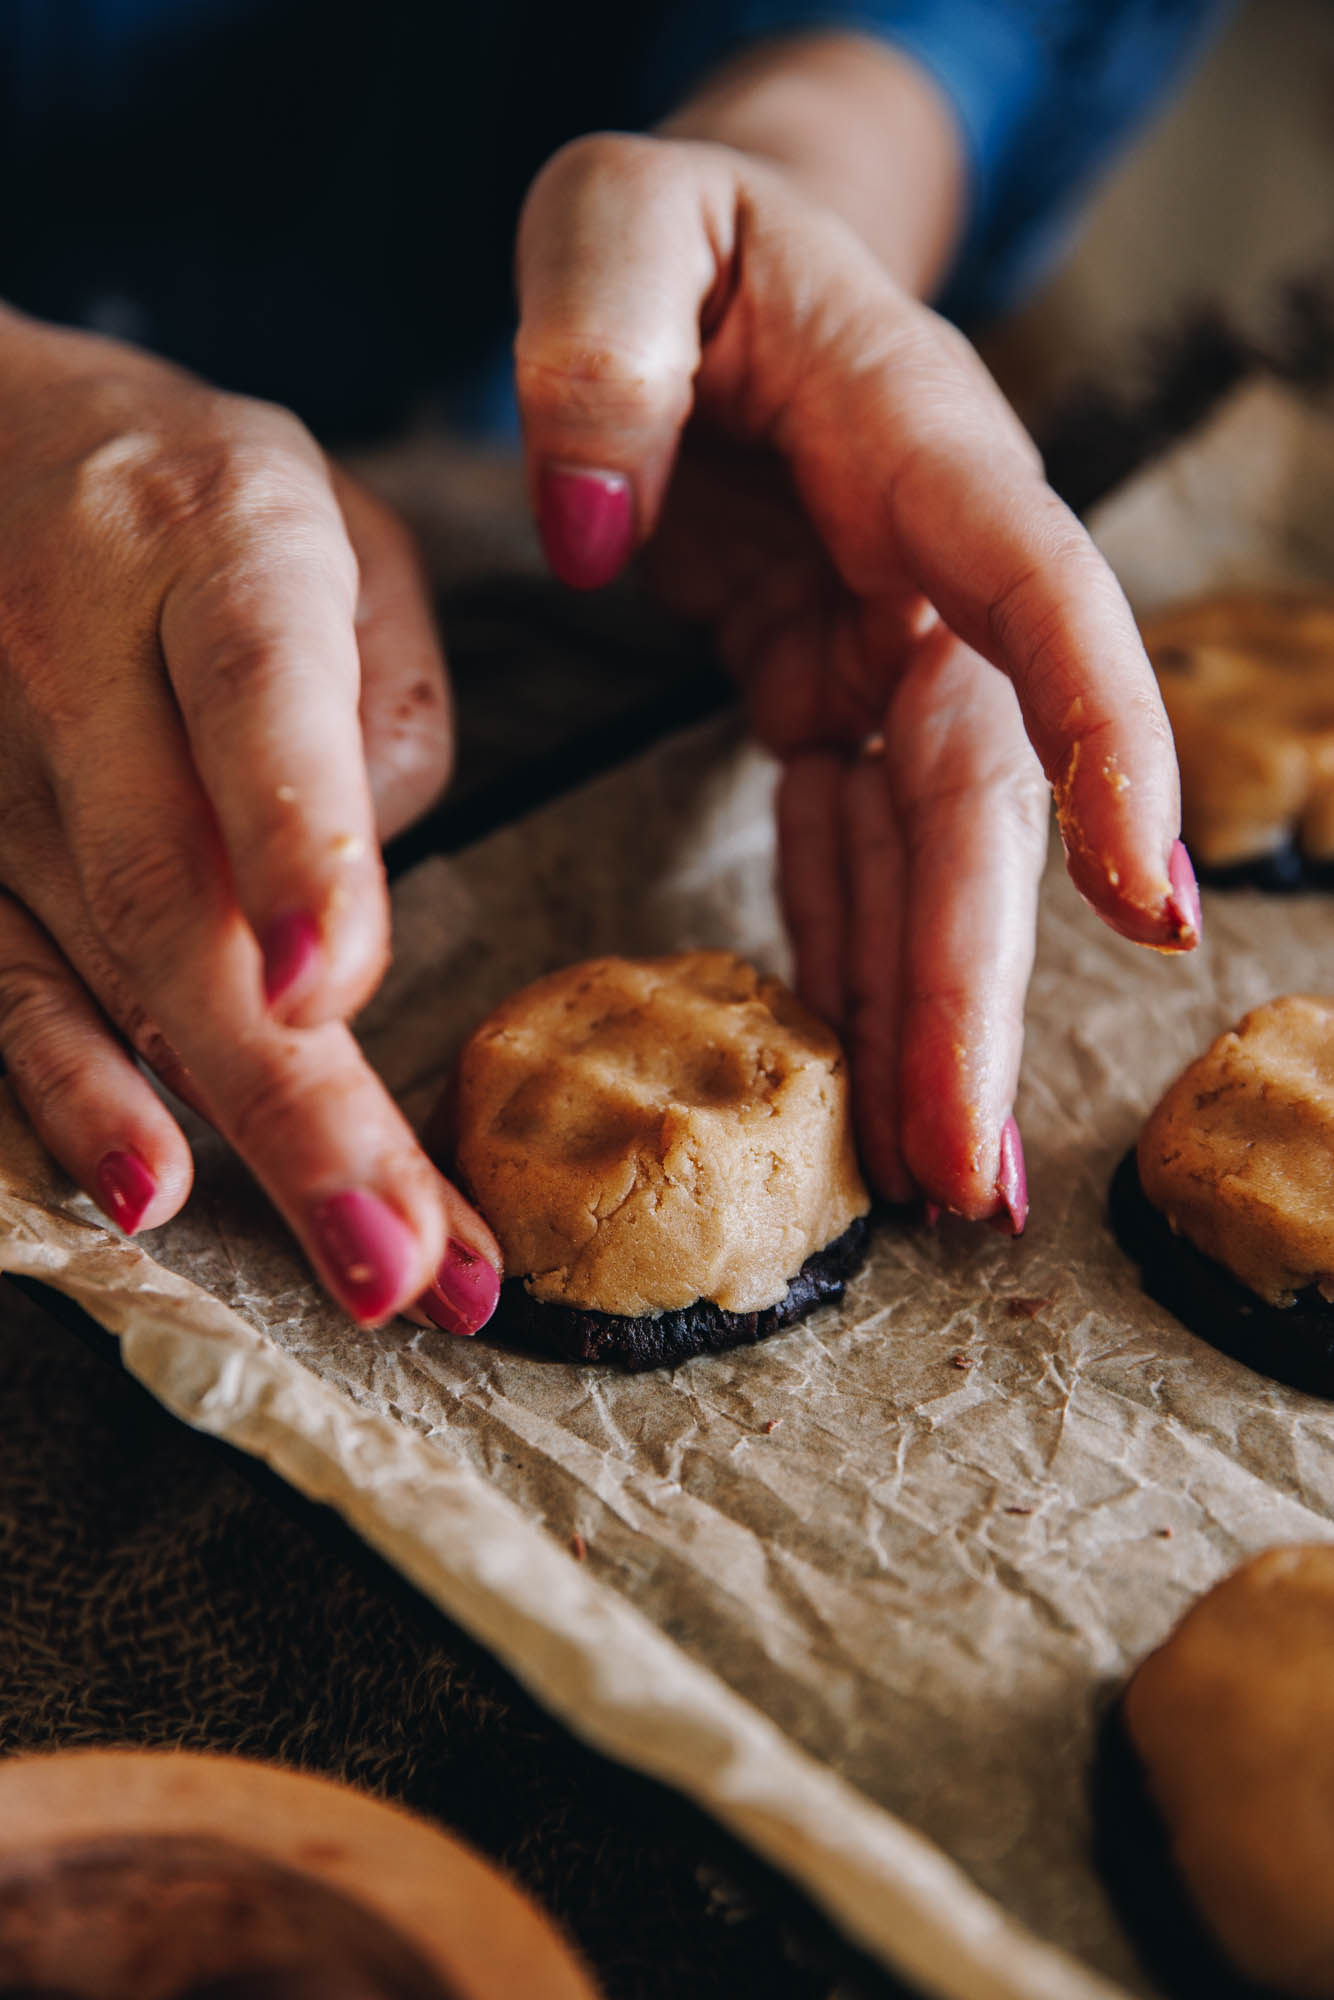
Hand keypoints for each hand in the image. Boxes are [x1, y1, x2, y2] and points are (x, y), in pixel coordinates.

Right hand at [0, 307, 499, 1326]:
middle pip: (179, 890)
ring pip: (105, 969)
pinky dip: (77, 1095)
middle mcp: (73, 652)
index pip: (253, 694)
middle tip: (412, 1251)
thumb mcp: (340, 536)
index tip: (334, 989)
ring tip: (367, 1270)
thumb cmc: (209, 508)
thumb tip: (342, 951)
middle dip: (302, 1093)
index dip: (290, 842)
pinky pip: (2, 983)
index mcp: (212, 537)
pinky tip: (150, 1197)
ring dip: (239, 1137)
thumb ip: (378, 719)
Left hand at [514, 134, 1195, 1223]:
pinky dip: (853, 958)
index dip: (1101, 739)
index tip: (1143, 896)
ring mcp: (888, 638)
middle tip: (973, 1167)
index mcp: (913, 440)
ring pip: (927, 848)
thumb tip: (590, 525)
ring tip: (933, 1181)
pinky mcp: (828, 683)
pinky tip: (860, 1080)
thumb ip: (598, 342)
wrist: (716, 257)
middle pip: (979, 790)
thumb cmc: (675, 228)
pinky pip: (849, 838)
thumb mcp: (615, 221)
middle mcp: (931, 565)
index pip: (1034, 591)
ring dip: (928, 1016)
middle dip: (980, 979)